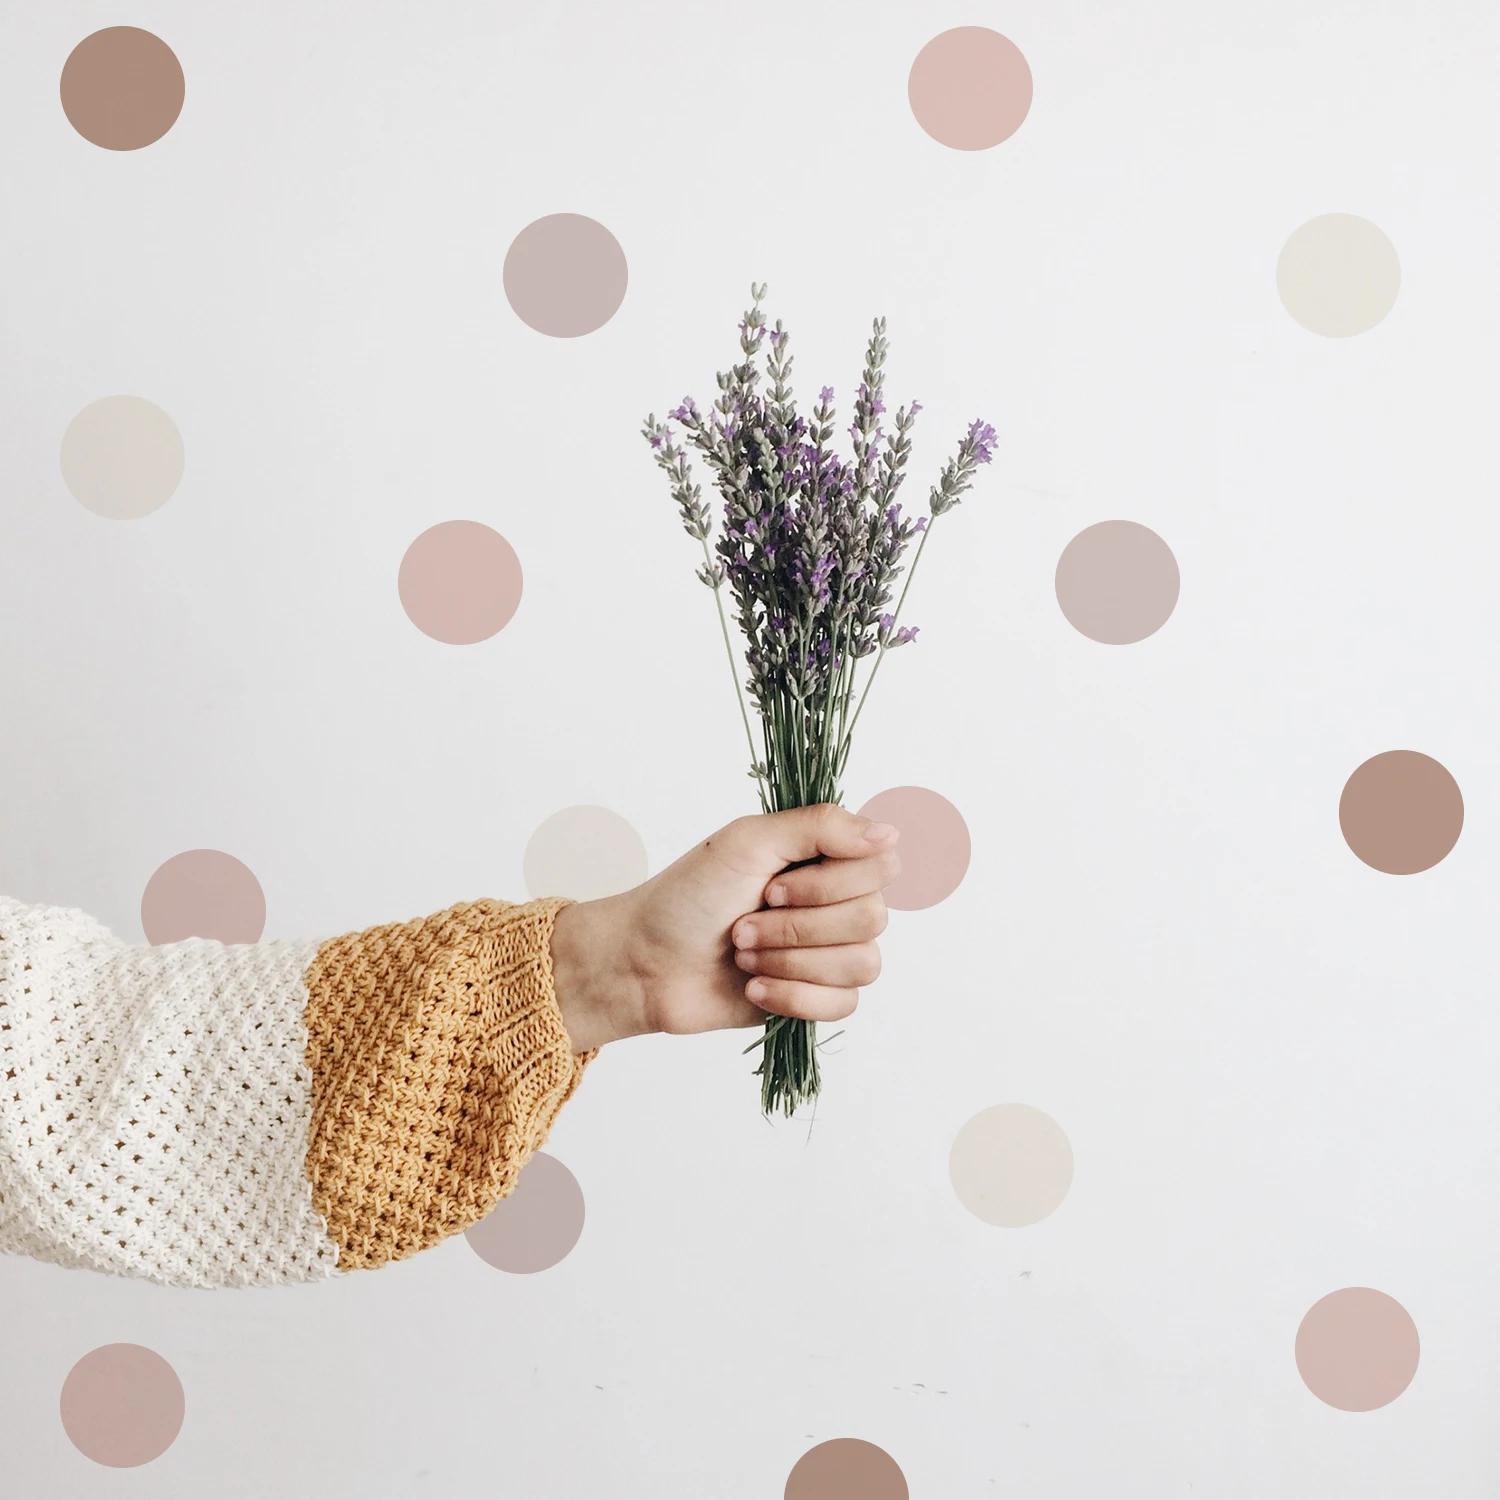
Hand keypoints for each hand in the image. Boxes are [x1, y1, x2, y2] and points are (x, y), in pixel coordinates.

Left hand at [548, 803, 900, 1051]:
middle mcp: (836, 901)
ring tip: (743, 955)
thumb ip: (821, 827)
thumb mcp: (748, 841)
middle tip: (742, 924)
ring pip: (862, 964)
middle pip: (872, 919)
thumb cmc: (687, 896)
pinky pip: (844, 1004)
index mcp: (825, 857)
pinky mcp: (816, 996)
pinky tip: (753, 988)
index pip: (882, 865)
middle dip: (796, 927)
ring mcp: (828, 951)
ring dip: (790, 962)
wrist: (646, 963)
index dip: (830, 884)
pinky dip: (792, 997)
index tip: (770, 886)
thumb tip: (889, 832)